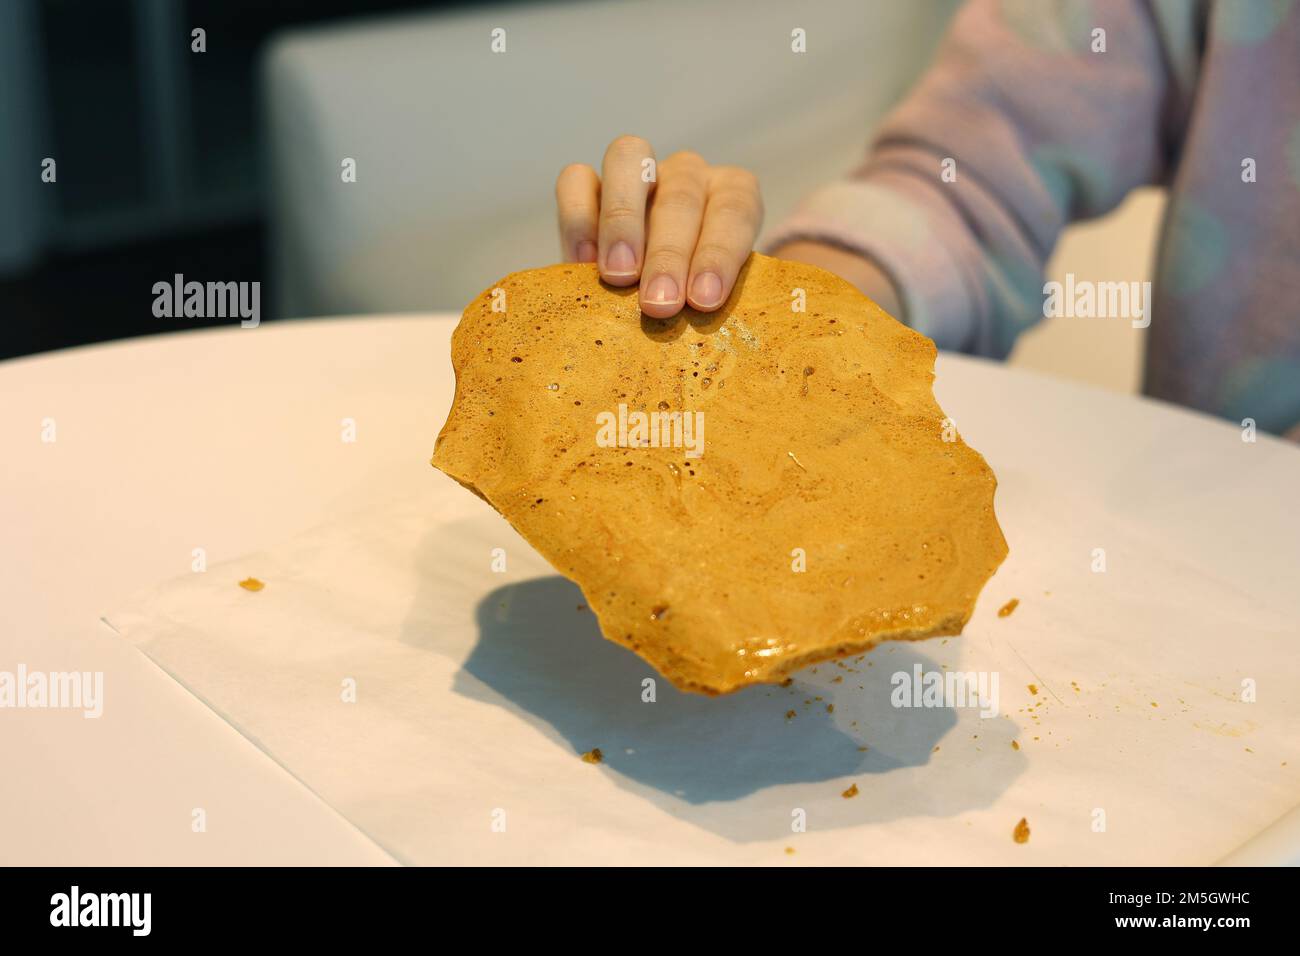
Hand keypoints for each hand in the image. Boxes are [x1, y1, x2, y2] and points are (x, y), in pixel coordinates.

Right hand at [556, 135, 762, 318]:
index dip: (720, 254)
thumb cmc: (695, 302)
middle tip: (660, 304)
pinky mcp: (587, 184)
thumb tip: (710, 311)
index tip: (704, 300)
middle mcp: (687, 175)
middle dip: (669, 255)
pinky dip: (579, 218)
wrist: (651, 303)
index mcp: (733, 194)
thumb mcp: (719, 298)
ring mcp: (637, 173)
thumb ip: (720, 295)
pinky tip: (583, 264)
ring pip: (628, 159)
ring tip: (619, 277)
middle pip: (680, 195)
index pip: (734, 209)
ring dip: (622, 223)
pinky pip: (575, 180)